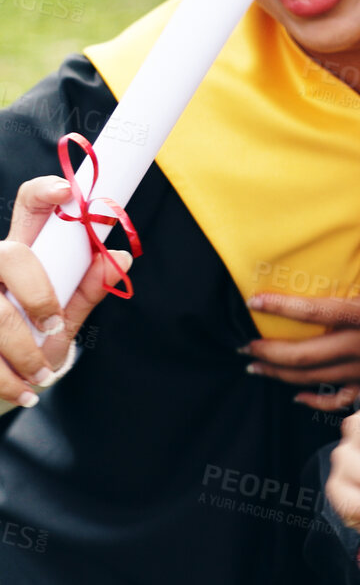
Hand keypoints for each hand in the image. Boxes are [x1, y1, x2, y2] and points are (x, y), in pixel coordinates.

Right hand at [0, 176, 133, 406]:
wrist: (2, 377)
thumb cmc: (35, 338)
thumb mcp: (64, 316)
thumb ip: (88, 289)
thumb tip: (122, 258)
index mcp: (24, 251)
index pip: (31, 207)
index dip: (45, 192)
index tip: (66, 193)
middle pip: (10, 256)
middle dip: (38, 298)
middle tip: (54, 329)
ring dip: (23, 353)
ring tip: (39, 376)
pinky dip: (5, 381)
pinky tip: (22, 392)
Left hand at [240, 294, 359, 409]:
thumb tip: (358, 221)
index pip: (315, 312)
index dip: (280, 307)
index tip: (254, 302)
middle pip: (304, 353)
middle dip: (268, 351)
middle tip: (244, 347)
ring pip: (313, 376)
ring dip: (279, 373)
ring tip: (256, 366)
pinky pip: (338, 400)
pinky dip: (316, 401)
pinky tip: (298, 397)